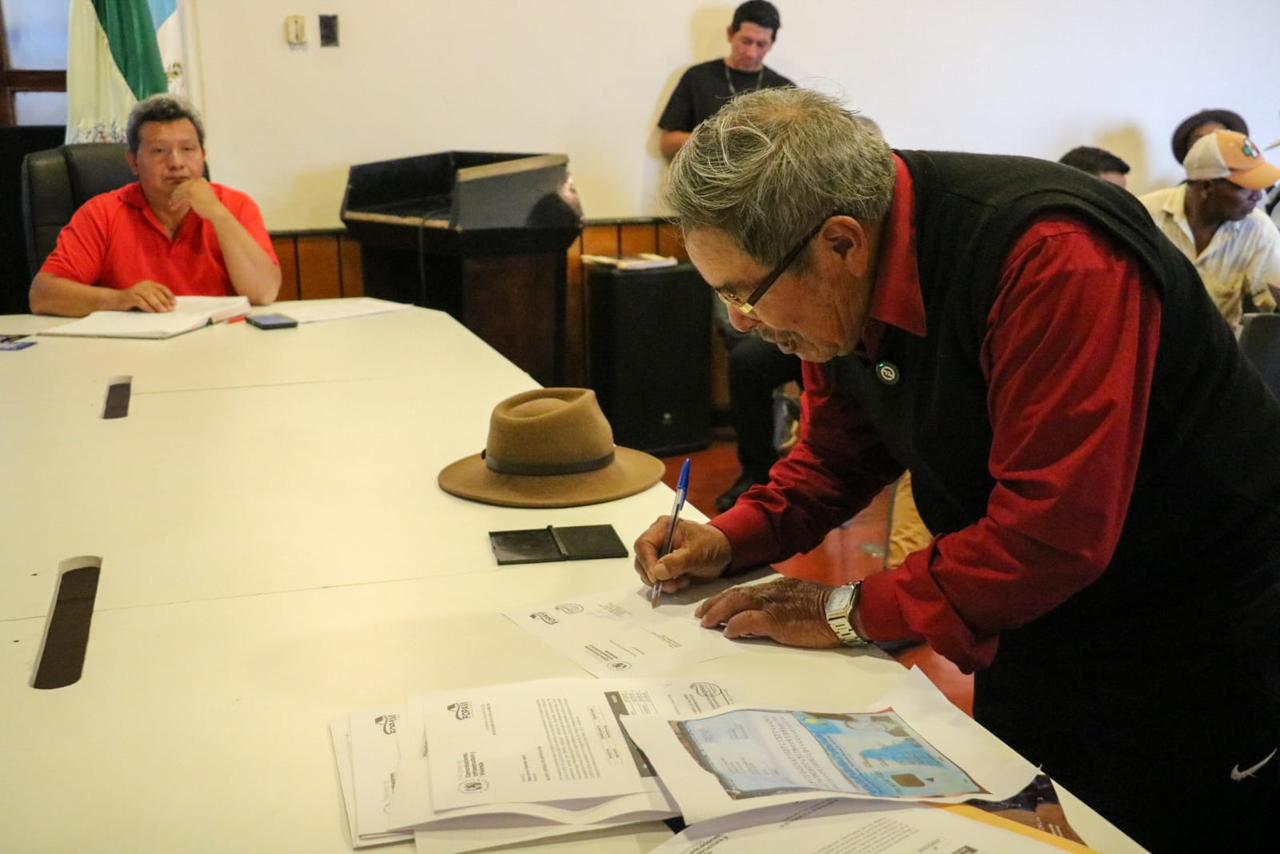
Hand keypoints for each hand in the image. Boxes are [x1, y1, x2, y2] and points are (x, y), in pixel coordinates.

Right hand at [114, 281, 175, 311]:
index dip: (169, 295)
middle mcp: (143, 285)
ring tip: (163, 312)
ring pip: (150, 297)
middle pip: (157, 293)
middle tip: (170, 309)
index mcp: (149, 284)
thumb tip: (170, 306)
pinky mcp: (130, 296)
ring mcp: (136, 290)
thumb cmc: (134, 300)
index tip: (174, 303)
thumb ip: (157, 299)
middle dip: (165, 302)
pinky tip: (152, 312)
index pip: (162, 288)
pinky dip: (147, 307)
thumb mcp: (147, 298)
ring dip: (158, 305)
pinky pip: (141, 302)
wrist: (116, 300)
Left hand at [169, 177, 225, 220]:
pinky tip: (173, 208)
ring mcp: (193, 187)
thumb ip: (195, 190)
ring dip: (174, 200)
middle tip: (171, 201)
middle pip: (181, 187)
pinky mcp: (190, 193)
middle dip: (175, 195)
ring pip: (180, 193)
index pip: (186, 184)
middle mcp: (196, 181)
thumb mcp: (204, 194)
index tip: (175, 196)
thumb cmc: (211, 206)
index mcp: (200, 180)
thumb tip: (183, 192)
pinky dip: (176, 204)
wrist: (216, 211)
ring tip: (171, 206)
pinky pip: (180, 198)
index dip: (180, 190)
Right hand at [634, 518, 731, 593]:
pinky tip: (682, 582)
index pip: (643, 545)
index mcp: (663, 527)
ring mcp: (660, 553)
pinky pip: (657, 579)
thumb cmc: (713, 545)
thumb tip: (657, 571)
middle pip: (642, 559)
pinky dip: (666, 585)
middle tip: (669, 585)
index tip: (656, 577)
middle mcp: (658, 539)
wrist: (724, 552)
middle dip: (653, 576)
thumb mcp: (697, 553)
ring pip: (647, 571)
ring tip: (680, 582)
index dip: (647, 562)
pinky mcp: (664, 565)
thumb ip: (677, 561)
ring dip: (661, 582)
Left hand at [695, 577, 840, 648]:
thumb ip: (784, 603)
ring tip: (706, 622)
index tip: (716, 604)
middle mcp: (770, 592)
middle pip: (735, 594)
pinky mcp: (775, 620)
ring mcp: (772, 604)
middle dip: (715, 603)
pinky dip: (735, 625)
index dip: (728, 598)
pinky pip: (747, 620)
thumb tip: (770, 614)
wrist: (842, 611)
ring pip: (736, 603)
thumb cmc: (828, 610)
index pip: (746, 590)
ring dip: (718, 612)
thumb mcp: (802, 599)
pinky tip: (727, 632)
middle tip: (701, 614)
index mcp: (777, 587)